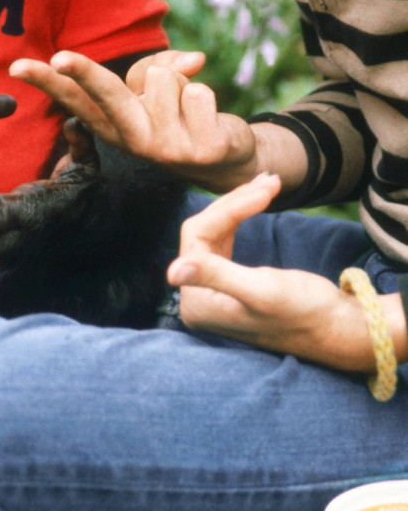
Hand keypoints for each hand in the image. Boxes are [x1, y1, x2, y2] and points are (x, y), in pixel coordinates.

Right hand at [10, 50, 258, 191]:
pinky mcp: (200, 149)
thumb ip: (162, 63)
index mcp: (110, 122)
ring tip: (184, 108)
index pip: (73, 96)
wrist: (222, 158)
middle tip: (60, 58)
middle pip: (105, 91)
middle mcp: (130, 137)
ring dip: (180, 82)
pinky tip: (206, 121)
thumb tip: (194, 61)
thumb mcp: (159, 85)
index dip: (46, 80)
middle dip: (82, 72)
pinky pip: (198, 92)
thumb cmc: (176, 111)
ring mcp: (164, 147)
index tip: (18, 68)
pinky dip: (206, 95)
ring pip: (163, 77)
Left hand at [166, 176, 378, 370]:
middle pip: (205, 232)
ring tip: (270, 183)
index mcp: (197, 302)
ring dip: (241, 204)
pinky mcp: (228, 282)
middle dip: (236, 202)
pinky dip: (241, 217)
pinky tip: (257, 199)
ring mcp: (212, 290)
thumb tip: (172, 272)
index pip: (198, 237)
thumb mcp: (262, 291)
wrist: (338, 329)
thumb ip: (216, 277)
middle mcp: (197, 298)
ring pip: (216, 231)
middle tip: (271, 180)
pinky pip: (225, 239)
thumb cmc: (305, 312)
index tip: (264, 191)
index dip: (229, 209)